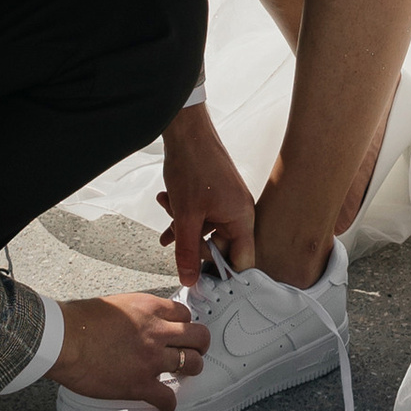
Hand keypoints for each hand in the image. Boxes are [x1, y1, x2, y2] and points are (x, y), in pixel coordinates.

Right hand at [51, 289, 206, 410]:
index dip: (184, 324)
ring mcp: (151, 359)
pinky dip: (168, 404)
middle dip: (199, 345)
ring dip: (189, 370)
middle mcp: (157, 332)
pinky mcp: (140, 384)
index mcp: (149, 308)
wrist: (63, 339)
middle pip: (198, 337)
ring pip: (191, 365)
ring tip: (182, 374)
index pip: (184, 314)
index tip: (180, 332)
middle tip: (193, 351)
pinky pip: (167, 398)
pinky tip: (163, 404)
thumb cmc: (78, 320)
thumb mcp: (115, 304)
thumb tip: (135, 323)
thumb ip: (133, 313)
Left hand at [157, 104, 256, 285]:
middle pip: (220, 245)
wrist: (187, 131)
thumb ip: (187, 252)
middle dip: (193, 242)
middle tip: (177, 235)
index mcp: (242, 219)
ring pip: (207, 228)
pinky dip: (186, 214)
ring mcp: (229, 202)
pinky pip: (203, 214)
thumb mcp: (186, 216)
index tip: (203, 279)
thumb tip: (189, 279)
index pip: (242, 260)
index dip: (223, 272)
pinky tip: (168, 205)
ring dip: (185, 225)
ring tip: (168, 210)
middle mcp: (240, 211)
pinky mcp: (217, 194)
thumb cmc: (193, 166)